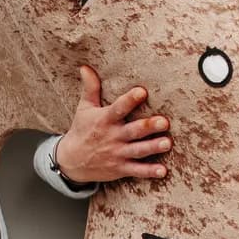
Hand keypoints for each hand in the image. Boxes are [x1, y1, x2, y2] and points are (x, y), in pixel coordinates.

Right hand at [54, 65, 172, 184]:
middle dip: (148, 127)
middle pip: (133, 131)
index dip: (130, 100)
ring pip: (138, 150)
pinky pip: (136, 171)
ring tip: (167, 143)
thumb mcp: (84, 108)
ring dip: (153, 147)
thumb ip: (90, 88)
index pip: (118, 108)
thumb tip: (85, 66)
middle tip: (164, 122)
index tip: (142, 91)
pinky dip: (149, 172)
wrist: (71, 162)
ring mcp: (117, 154)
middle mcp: (112, 137)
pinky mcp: (120, 168)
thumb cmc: (82, 131)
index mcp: (105, 120)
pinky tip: (163, 171)